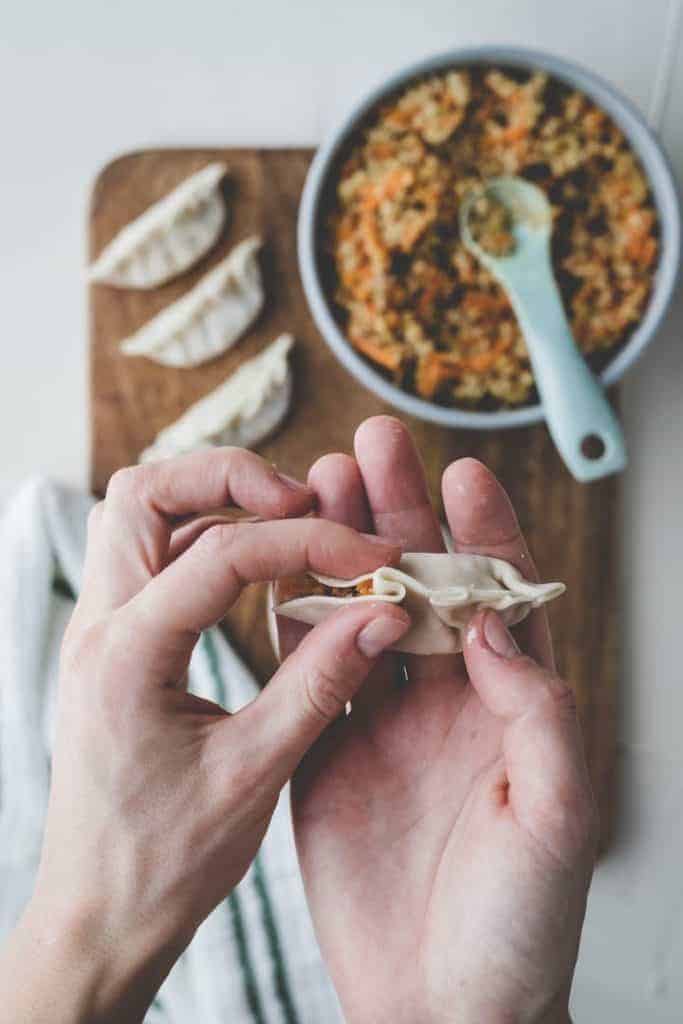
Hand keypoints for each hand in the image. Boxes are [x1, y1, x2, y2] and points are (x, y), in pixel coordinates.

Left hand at [0, 448, 409, 1023]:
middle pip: (144, 493)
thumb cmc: (165, 861)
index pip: (222, 553)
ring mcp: (99, 633)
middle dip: (229, 476)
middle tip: (303, 503)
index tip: (373, 555)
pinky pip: (149, 561)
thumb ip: (320, 683)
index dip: (309, 541)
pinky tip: (256, 572)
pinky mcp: (115, 647)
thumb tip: (384, 612)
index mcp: (127, 655)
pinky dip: (203, 542)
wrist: (99, 917)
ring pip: (137, 516)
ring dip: (210, 501)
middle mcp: (99, 627)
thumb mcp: (255, 772)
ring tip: (284, 523)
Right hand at [282, 417, 596, 1023]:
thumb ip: (535, 711)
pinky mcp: (331, 752)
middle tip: (373, 444)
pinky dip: (295, 619)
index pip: (501, 594)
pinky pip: (310, 673)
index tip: (462, 472)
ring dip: (341, 549)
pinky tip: (278, 572)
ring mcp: (386, 722)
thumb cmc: (519, 923)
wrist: (441, 1003)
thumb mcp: (556, 816)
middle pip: (424, 584)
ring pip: (362, 613)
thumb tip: (490, 621)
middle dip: (402, 512)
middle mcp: (452, 701)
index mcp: (512, 704)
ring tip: (317, 485)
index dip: (484, 530)